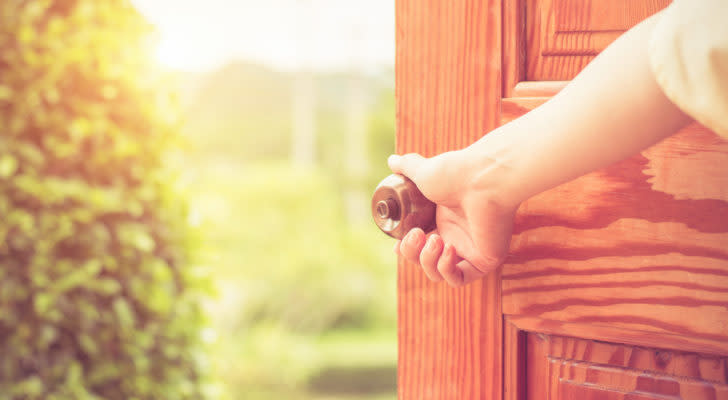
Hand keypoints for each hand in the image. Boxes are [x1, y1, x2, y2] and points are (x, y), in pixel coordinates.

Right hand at [388, 150, 517, 286]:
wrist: (482, 179)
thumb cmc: (456, 174)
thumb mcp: (423, 171)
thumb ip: (407, 167)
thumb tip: (392, 160)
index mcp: (443, 219)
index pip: (419, 245)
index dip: (405, 248)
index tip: (396, 244)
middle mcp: (456, 236)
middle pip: (424, 261)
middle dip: (412, 253)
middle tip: (417, 234)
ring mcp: (470, 250)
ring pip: (439, 274)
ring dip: (428, 261)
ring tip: (435, 239)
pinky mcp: (484, 260)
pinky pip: (459, 279)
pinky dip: (447, 269)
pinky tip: (448, 249)